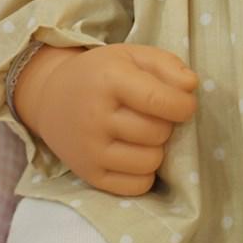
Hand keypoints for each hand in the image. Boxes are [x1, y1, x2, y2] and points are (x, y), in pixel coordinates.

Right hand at [24, 44, 197, 195]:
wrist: (51, 97)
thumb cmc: (101, 73)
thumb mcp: (132, 56)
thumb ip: (167, 65)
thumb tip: (191, 86)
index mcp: (109, 79)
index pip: (159, 100)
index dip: (183, 105)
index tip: (185, 104)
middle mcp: (96, 116)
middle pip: (158, 132)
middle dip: (166, 124)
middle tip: (152, 115)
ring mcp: (90, 149)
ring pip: (151, 161)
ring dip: (156, 148)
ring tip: (143, 133)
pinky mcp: (88, 174)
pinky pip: (137, 186)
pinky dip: (144, 172)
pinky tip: (134, 153)